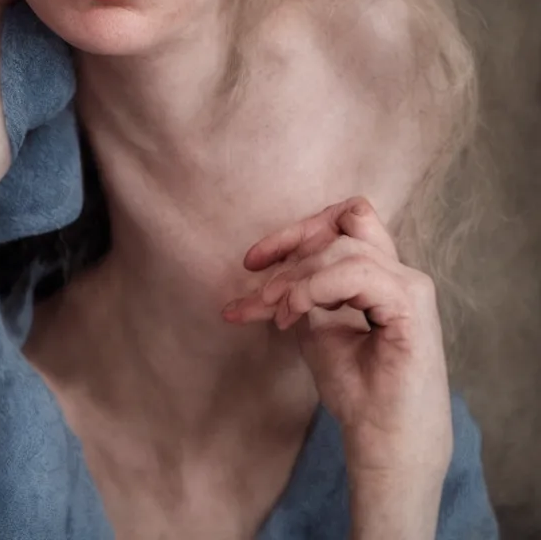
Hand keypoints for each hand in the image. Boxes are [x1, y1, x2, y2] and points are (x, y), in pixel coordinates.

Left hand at [222, 198, 452, 483]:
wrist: (383, 443)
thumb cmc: (357, 390)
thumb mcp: (314, 327)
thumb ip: (300, 291)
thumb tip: (264, 272)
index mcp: (381, 275)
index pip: (341, 223)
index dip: (294, 232)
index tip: (252, 262)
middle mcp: (399, 273)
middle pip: (344, 220)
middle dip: (290, 245)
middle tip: (257, 283)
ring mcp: (410, 287)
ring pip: (344, 247)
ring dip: (298, 275)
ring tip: (276, 310)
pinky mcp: (411, 306)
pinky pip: (356, 273)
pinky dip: (315, 286)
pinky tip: (293, 311)